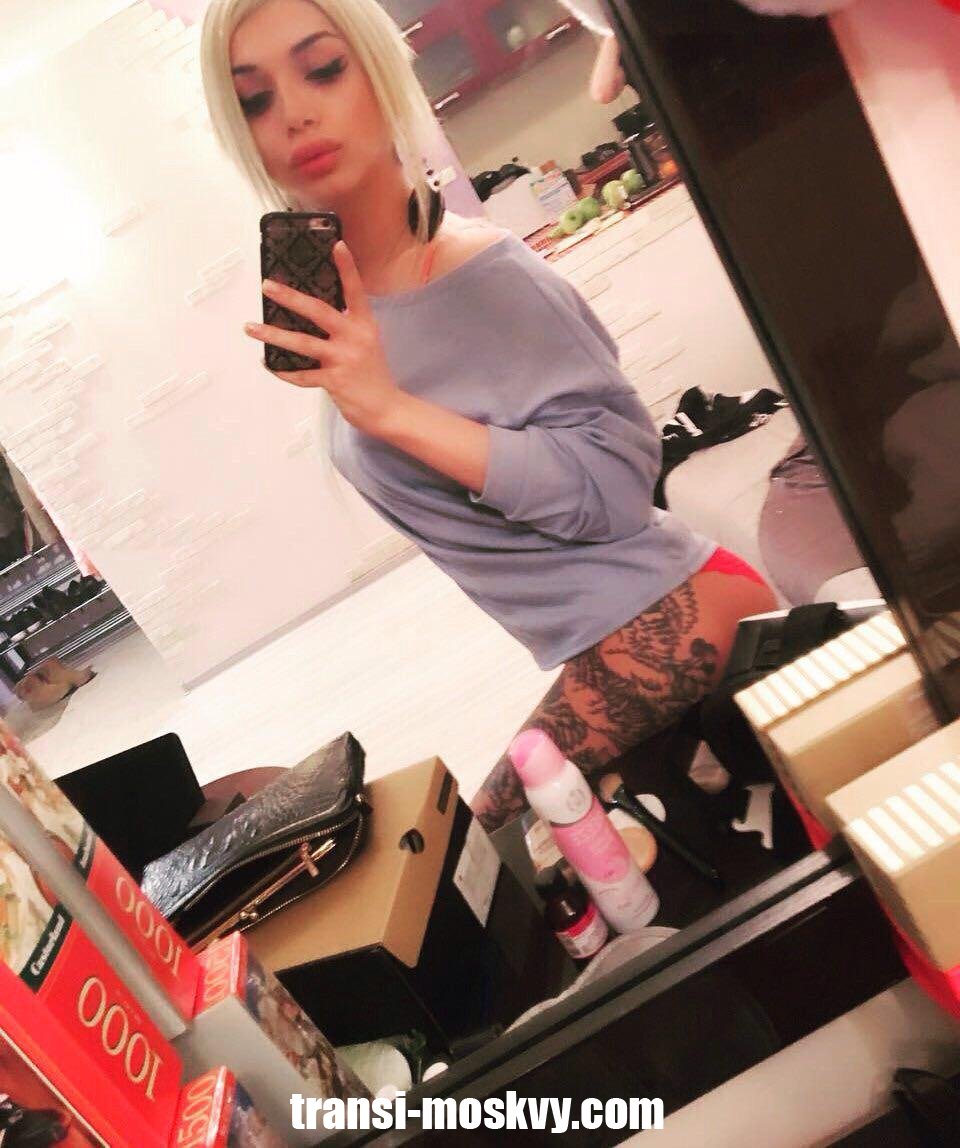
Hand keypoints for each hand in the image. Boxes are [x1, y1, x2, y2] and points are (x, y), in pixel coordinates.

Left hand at [244, 241, 402, 437]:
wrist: (386, 408)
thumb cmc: (372, 374)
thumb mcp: (366, 342)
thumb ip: (345, 327)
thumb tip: (311, 313)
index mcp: (364, 324)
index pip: (355, 291)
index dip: (347, 267)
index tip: (337, 244)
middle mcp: (355, 337)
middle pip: (318, 311)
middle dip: (290, 297)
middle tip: (267, 286)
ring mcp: (344, 359)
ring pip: (302, 342)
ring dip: (273, 334)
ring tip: (250, 327)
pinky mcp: (335, 381)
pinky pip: (301, 375)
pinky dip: (282, 370)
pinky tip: (269, 363)